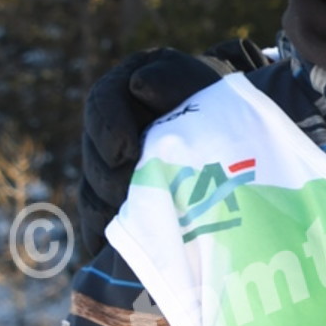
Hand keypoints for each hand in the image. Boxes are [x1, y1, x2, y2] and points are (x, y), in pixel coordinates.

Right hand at [77, 41, 262, 254]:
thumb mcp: (201, 83)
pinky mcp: (114, 195)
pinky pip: (96, 215)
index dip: (108, 127)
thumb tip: (140, 85)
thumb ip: (173, 80)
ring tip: (128, 218)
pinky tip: (105, 245)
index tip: (125, 149)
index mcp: (123, 89)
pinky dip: (99, 230)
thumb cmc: (217, 100)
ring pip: (91, 187)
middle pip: (93, 152)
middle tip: (125, 191)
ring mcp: (108, 163)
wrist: (234, 128)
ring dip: (104, 205)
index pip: (101, 102)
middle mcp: (109, 126)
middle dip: (107, 174)